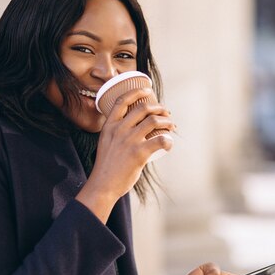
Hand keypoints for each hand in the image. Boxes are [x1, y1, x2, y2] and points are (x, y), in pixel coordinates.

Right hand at [76, 87, 174, 221]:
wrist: (103, 185)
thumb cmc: (106, 166)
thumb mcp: (105, 143)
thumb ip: (115, 133)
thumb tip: (132, 128)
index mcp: (109, 126)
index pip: (122, 101)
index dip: (136, 92)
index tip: (147, 90)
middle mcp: (119, 130)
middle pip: (143, 108)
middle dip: (158, 108)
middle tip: (166, 112)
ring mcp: (129, 141)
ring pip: (153, 121)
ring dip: (166, 121)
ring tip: (171, 126)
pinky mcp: (139, 153)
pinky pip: (160, 140)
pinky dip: (168, 140)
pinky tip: (170, 143)